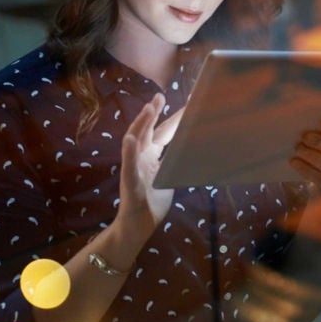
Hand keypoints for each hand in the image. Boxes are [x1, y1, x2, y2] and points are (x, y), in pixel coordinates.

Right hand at [117, 93, 184, 238]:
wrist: (138, 225)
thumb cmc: (152, 202)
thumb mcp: (168, 178)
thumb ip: (174, 163)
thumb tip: (192, 151)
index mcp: (151, 157)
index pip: (163, 133)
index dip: (173, 119)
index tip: (186, 104)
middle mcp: (141, 158)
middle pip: (147, 131)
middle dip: (153, 113)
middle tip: (160, 96)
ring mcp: (134, 168)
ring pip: (135, 142)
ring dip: (141, 124)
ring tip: (148, 108)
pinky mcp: (129, 182)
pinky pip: (128, 166)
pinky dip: (129, 152)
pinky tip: (130, 139)